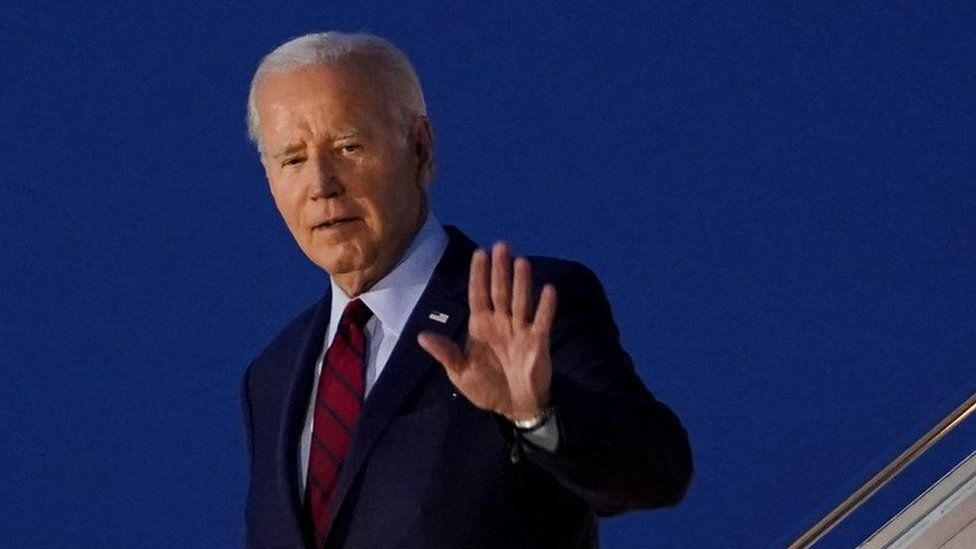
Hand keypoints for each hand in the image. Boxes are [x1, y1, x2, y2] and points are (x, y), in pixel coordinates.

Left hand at [418, 242, 557, 421]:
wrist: (515, 407)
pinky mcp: (538, 342)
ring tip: (521, 261)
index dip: (478, 275)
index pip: (478, 295)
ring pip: (521, 301)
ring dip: (521, 282)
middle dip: (499, 270)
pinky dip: (545, 307)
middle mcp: (501, 322)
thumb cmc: (487, 388)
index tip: (479, 253)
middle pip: (500, 292)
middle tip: (501, 245)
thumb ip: (446, 353)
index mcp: (480, 326)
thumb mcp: (460, 374)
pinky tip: (548, 290)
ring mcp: (520, 330)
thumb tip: (421, 336)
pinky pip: (542, 321)